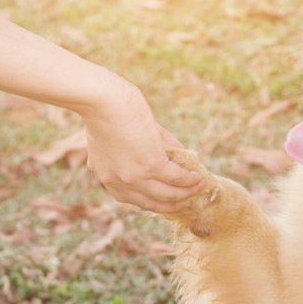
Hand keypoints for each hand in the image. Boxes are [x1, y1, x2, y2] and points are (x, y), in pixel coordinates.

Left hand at [82, 81, 203, 212]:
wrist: (103, 101)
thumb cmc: (107, 111)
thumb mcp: (119, 138)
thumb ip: (142, 149)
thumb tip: (174, 153)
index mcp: (108, 178)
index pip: (135, 199)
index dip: (156, 201)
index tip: (170, 200)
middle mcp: (121, 183)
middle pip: (153, 202)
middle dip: (174, 203)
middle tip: (187, 199)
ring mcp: (136, 176)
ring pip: (168, 193)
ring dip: (187, 192)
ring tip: (199, 186)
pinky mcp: (152, 165)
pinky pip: (176, 177)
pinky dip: (190, 179)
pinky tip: (198, 177)